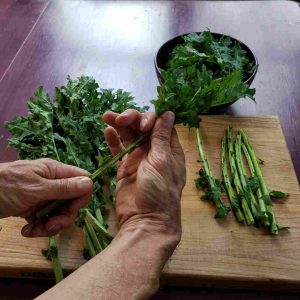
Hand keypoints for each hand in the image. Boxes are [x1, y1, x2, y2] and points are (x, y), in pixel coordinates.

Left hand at [0, 159, 92, 236]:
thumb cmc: (4, 187)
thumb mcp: (35, 188)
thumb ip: (64, 187)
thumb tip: (90, 183)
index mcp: (55, 171)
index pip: (82, 181)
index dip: (82, 196)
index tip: (71, 209)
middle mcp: (53, 183)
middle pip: (73, 201)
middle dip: (64, 217)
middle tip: (50, 226)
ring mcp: (44, 196)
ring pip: (61, 213)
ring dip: (51, 226)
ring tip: (34, 230)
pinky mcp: (35, 208)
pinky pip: (47, 219)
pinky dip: (40, 227)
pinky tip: (27, 230)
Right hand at [103, 109, 185, 246]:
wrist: (145, 220)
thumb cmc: (160, 191)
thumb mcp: (162, 161)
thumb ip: (162, 137)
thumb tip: (169, 113)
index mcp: (168, 149)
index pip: (160, 124)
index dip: (151, 118)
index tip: (143, 124)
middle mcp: (154, 151)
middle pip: (142, 127)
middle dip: (132, 118)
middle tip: (121, 118)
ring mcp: (138, 159)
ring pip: (129, 136)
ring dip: (119, 124)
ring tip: (107, 116)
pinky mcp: (124, 167)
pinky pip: (118, 150)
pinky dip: (113, 140)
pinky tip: (107, 130)